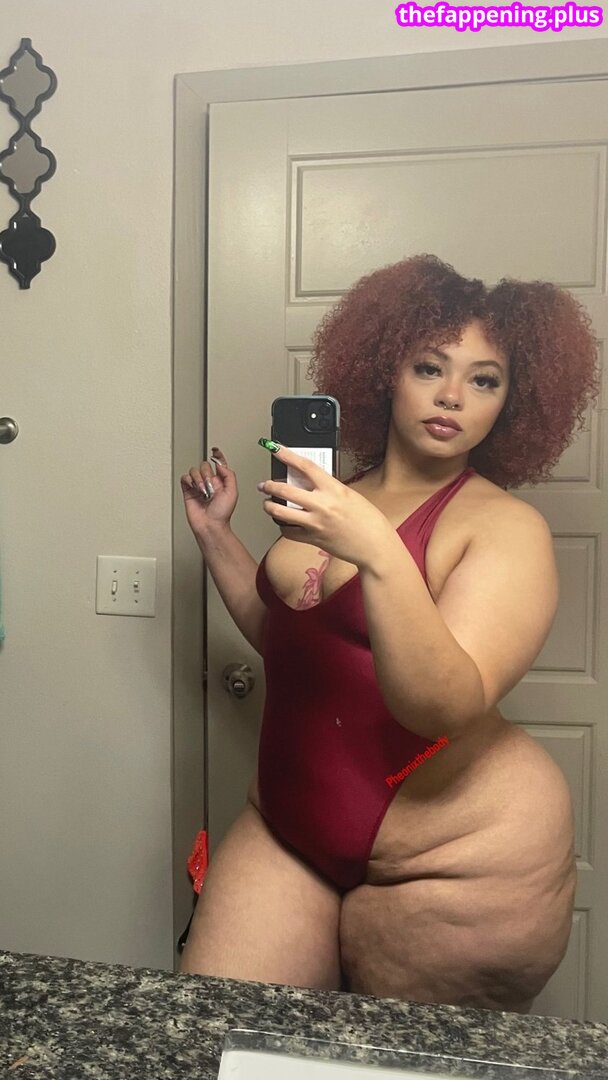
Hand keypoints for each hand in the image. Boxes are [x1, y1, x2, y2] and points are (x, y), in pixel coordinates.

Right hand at [180, 446, 237, 536]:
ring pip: (194, 471)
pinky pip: (185, 478)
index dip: (217, 455)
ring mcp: (198, 486)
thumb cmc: (222, 513)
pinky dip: (189, 480)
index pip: (218, 463)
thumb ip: (229, 475)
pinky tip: (194, 489)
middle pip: (204, 465)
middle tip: (210, 487)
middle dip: (206, 474)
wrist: (210, 525)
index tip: (215, 450)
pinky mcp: (188, 491)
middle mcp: (209, 482)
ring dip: (198, 479)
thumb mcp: (233, 492)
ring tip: (203, 491)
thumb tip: (220, 464)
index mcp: (221, 481)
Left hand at [257, 443, 392, 568]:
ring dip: (269, 507)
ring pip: (280, 513)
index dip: (287, 455)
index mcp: (334, 489)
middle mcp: (322, 505)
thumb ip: (329, 489)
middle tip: (264, 485)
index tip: (275, 448)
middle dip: (269, 486)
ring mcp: (316, 523)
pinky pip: (289, 532)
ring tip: (267, 504)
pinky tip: (284, 523)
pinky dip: (283, 526)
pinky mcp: (313, 539)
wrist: (375, 546)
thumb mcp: (350, 495)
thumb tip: (310, 485)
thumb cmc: (368, 521)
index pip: (305, 466)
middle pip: (285, 491)